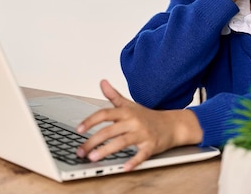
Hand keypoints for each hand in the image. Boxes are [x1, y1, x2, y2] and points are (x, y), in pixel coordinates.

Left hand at [75, 80, 201, 170]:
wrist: (172, 124)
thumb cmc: (147, 116)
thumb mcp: (129, 104)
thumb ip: (114, 95)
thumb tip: (102, 82)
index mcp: (126, 112)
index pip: (105, 114)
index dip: (90, 121)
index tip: (79, 129)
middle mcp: (133, 121)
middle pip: (110, 130)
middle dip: (93, 141)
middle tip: (81, 151)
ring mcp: (143, 133)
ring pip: (122, 142)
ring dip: (106, 150)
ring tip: (93, 158)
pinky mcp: (151, 145)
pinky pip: (141, 154)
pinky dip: (133, 161)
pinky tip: (124, 167)